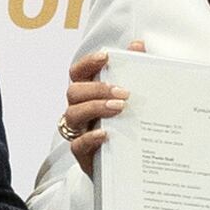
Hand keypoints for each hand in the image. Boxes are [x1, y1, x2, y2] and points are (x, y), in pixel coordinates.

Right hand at [56, 48, 133, 173]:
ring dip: (95, 108)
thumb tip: (137, 45)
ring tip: (119, 109)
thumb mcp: (132, 98)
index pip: (78, 72)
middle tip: (124, 92)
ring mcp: (79, 131)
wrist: (130, 164)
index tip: (106, 57)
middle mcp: (79, 110)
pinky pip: (77, 145)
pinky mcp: (83, 154)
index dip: (88, 62)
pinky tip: (106, 134)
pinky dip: (90, 138)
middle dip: (97, 88)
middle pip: (74, 92)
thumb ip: (133, 71)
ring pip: (72, 115)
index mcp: (89, 94)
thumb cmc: (127, 125)